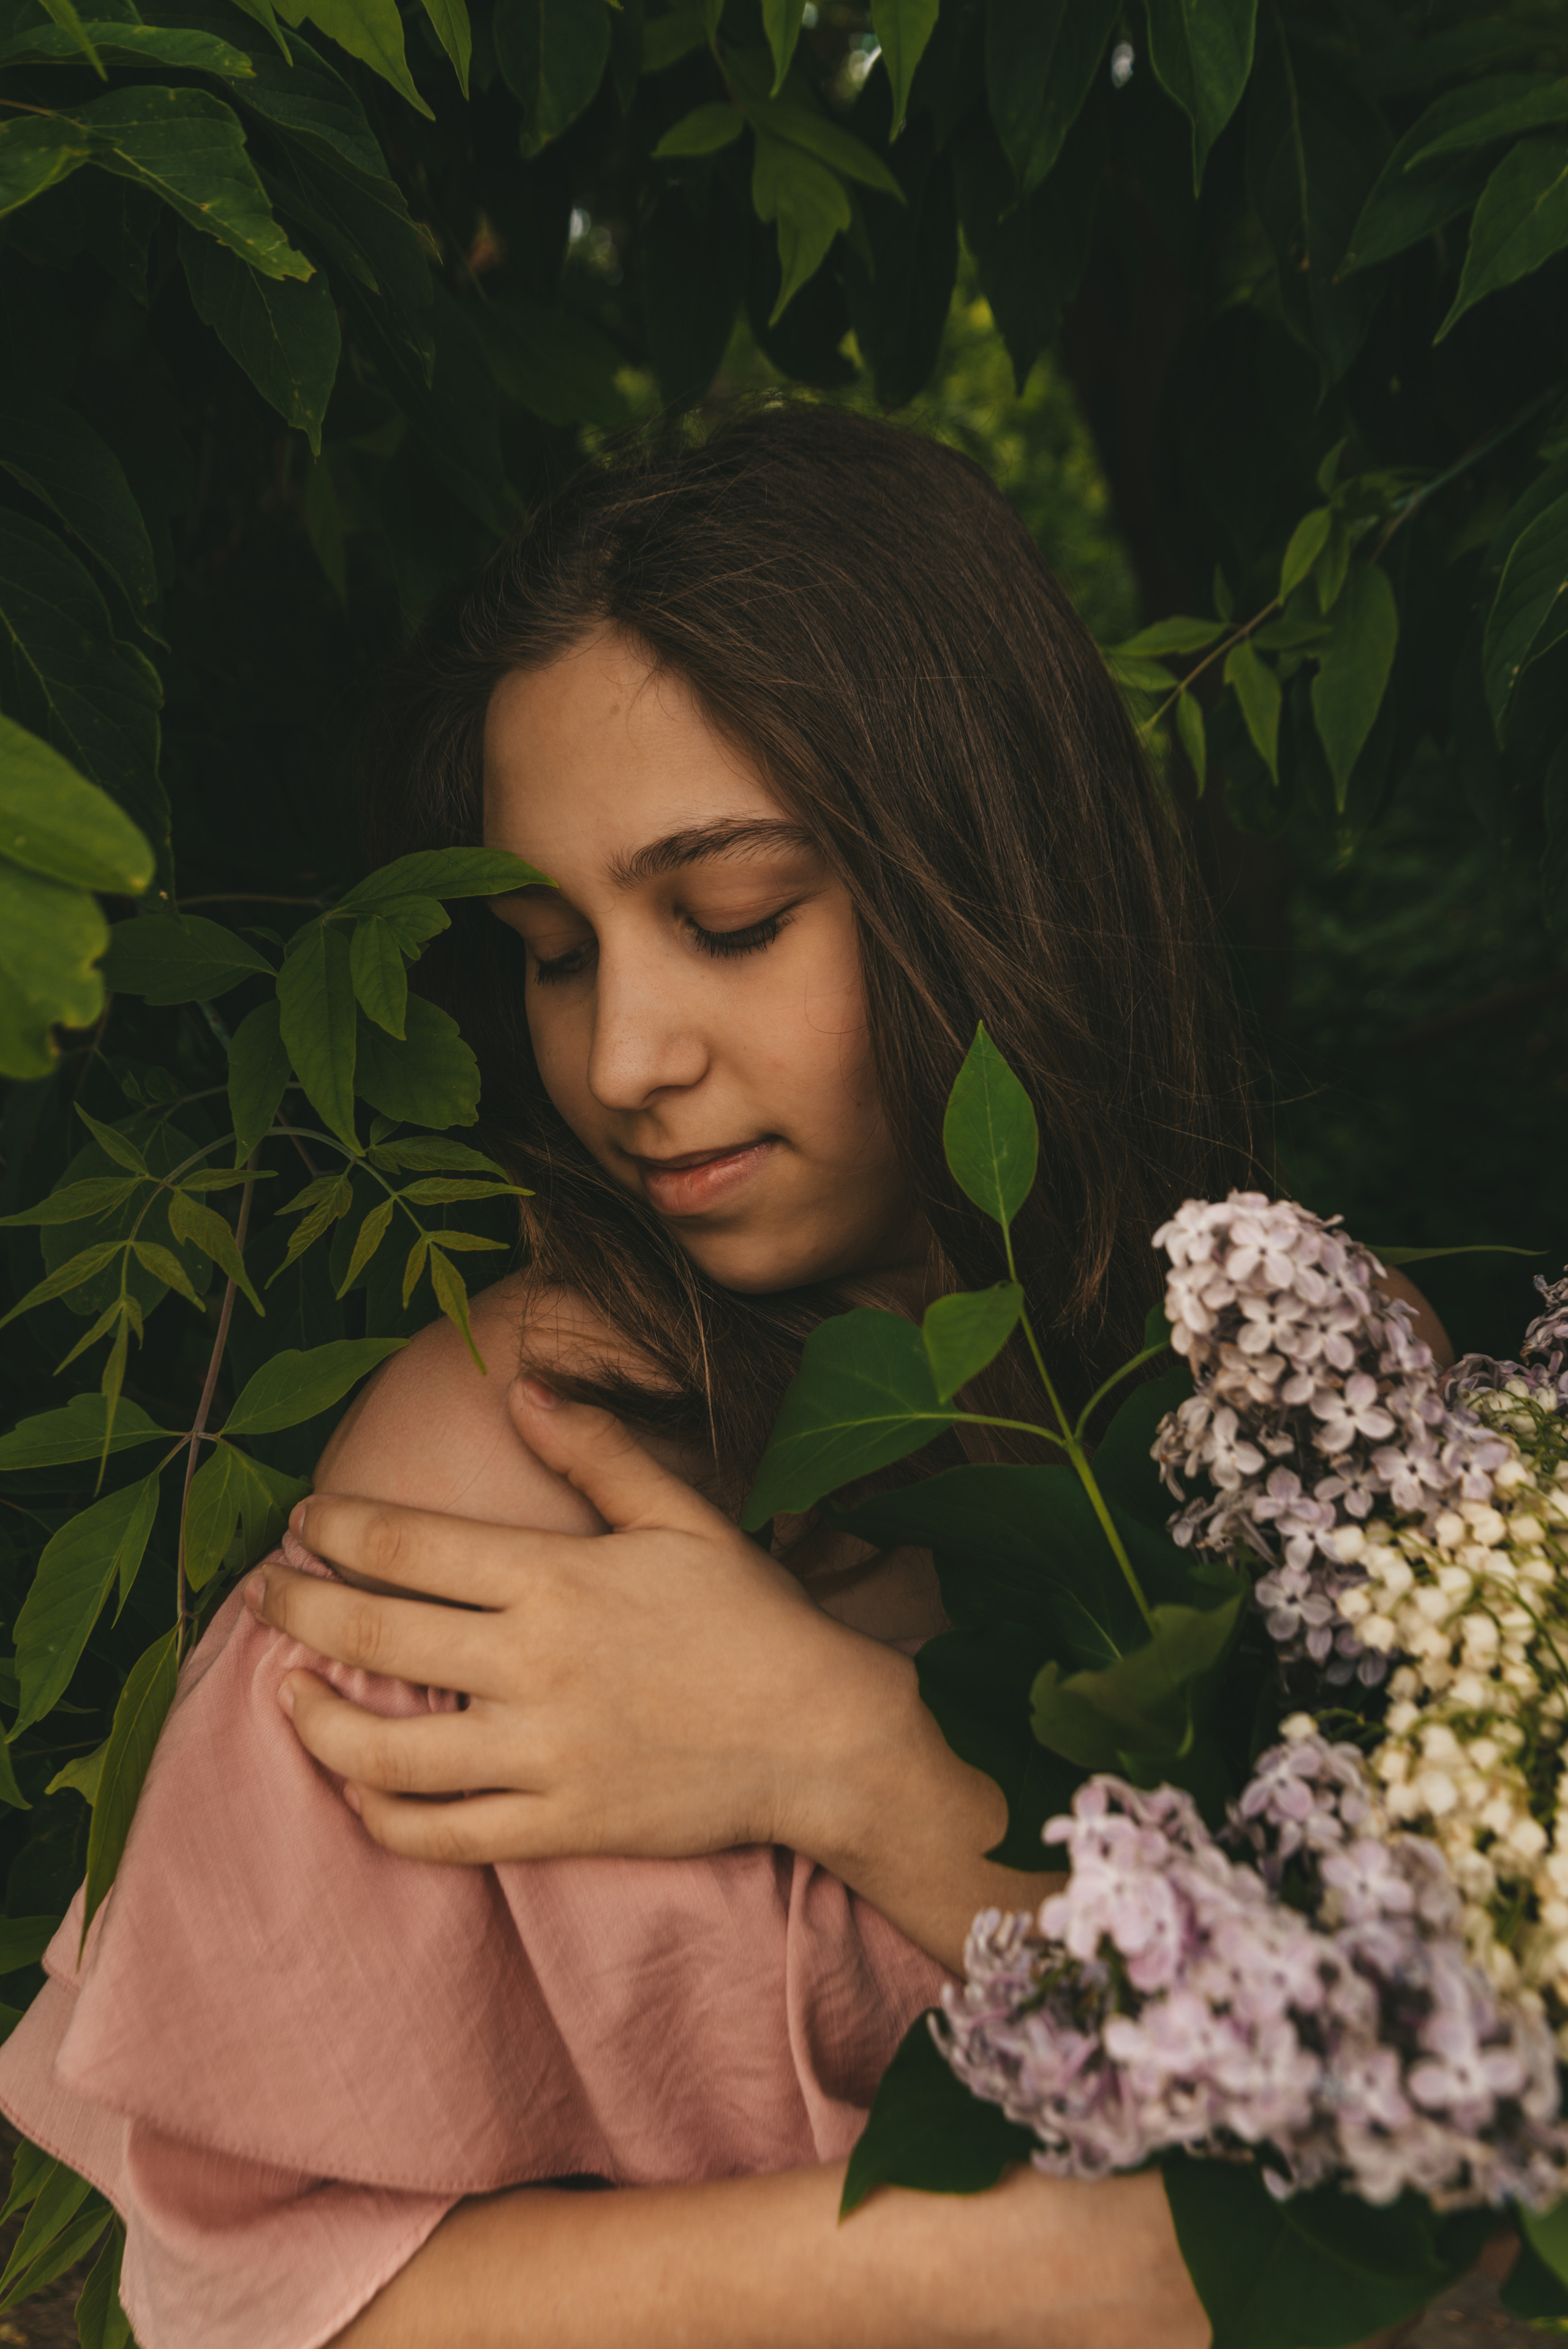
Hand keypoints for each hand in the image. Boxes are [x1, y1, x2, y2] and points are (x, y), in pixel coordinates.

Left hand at [249, 1381, 927, 1874]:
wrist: (823, 1735)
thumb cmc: (752, 1619)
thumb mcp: (682, 1516)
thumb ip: (598, 1451)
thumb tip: (523, 1390)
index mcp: (557, 1578)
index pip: (408, 1545)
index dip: (337, 1529)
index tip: (301, 1522)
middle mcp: (534, 1665)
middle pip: (373, 1636)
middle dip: (297, 1609)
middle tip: (266, 1594)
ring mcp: (542, 1754)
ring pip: (385, 1752)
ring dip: (315, 1723)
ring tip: (287, 1694)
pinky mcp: (559, 1825)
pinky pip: (442, 1833)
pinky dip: (382, 1817)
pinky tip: (358, 1790)